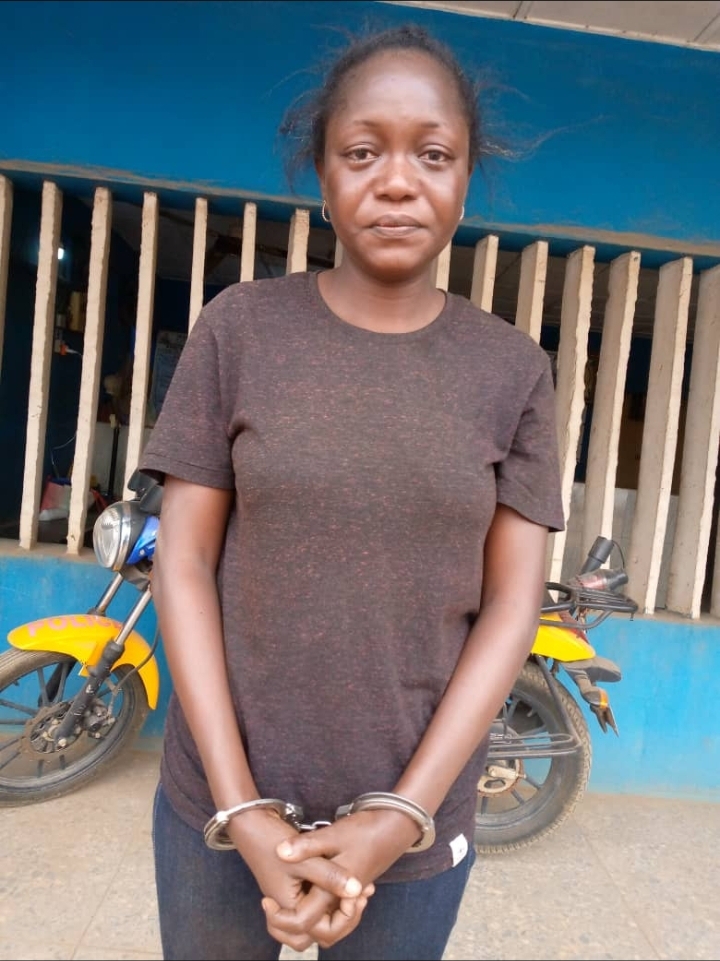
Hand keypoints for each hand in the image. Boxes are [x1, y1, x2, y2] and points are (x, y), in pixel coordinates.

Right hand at [227, 809, 369, 950]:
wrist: (252, 824)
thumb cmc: (272, 841)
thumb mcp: (307, 858)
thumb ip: (330, 875)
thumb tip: (357, 889)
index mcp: (288, 907)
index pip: (316, 930)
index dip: (342, 917)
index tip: (354, 896)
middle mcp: (287, 907)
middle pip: (312, 934)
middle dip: (338, 924)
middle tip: (354, 900)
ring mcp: (288, 898)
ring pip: (312, 921)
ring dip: (332, 913)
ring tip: (351, 893)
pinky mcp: (292, 887)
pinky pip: (311, 905)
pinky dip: (327, 900)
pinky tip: (343, 881)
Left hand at [263, 807, 419, 948]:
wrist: (395, 826)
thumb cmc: (365, 830)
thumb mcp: (332, 835)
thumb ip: (306, 846)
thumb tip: (280, 851)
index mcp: (334, 892)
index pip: (304, 922)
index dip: (281, 918)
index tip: (267, 900)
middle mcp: (343, 901)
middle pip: (320, 933)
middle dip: (296, 927)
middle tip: (276, 906)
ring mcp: (350, 897)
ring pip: (329, 923)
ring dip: (310, 918)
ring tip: (288, 899)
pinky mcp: (352, 889)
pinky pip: (335, 909)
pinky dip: (322, 906)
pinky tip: (310, 886)